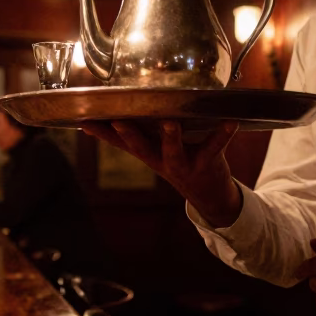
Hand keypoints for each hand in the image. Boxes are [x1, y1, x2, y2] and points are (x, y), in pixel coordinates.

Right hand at [81, 120, 241, 226]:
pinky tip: (231, 122)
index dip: (101, 133)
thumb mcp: (153, 152)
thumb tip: (100, 121)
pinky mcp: (207, 162)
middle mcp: (161, 161)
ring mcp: (183, 164)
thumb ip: (133, 136)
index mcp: (148, 154)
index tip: (85, 121)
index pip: (119, 142)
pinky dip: (223, 134)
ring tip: (169, 122)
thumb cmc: (178, 162)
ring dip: (170, 138)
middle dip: (130, 135)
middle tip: (119, 121)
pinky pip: (215, 146)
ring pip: (173, 152)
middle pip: (141, 148)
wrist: (209, 194)